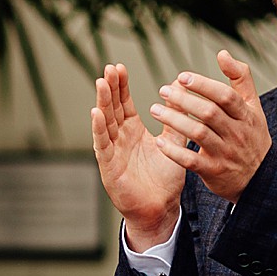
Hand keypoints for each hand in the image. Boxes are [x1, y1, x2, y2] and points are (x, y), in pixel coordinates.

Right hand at [91, 63, 185, 247]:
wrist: (161, 208)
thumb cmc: (164, 179)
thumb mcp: (173, 143)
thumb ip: (175, 119)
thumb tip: (181, 91)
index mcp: (133, 131)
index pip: (124, 103)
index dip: (121, 86)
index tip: (119, 67)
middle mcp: (119, 139)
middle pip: (112, 108)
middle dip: (110, 88)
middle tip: (108, 68)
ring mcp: (112, 152)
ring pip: (105, 123)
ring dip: (102, 102)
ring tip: (101, 82)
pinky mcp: (109, 167)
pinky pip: (102, 145)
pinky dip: (98, 129)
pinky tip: (96, 113)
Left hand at [147, 50, 273, 203]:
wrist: (261, 178)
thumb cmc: (251, 136)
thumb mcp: (253, 106)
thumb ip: (240, 78)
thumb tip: (222, 54)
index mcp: (246, 114)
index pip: (225, 96)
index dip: (203, 85)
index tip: (181, 77)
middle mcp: (236, 133)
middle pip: (209, 113)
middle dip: (184, 100)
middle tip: (163, 90)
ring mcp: (225, 153)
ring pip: (198, 134)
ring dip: (175, 121)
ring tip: (155, 110)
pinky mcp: (214, 171)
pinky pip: (191, 161)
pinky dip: (174, 152)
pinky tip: (159, 142)